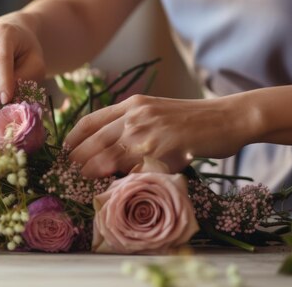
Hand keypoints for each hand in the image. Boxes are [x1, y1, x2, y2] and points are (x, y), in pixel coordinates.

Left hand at [64, 94, 256, 177]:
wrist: (227, 117)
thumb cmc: (192, 119)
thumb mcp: (156, 111)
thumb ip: (132, 124)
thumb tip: (108, 147)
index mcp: (132, 104)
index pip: (90, 120)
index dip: (72, 138)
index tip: (64, 152)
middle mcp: (136, 115)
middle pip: (94, 141)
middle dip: (77, 160)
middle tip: (68, 175)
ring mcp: (150, 132)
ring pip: (109, 156)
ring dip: (93, 172)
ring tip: (83, 182)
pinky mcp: (165, 150)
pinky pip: (137, 170)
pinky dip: (125, 181)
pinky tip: (118, 188)